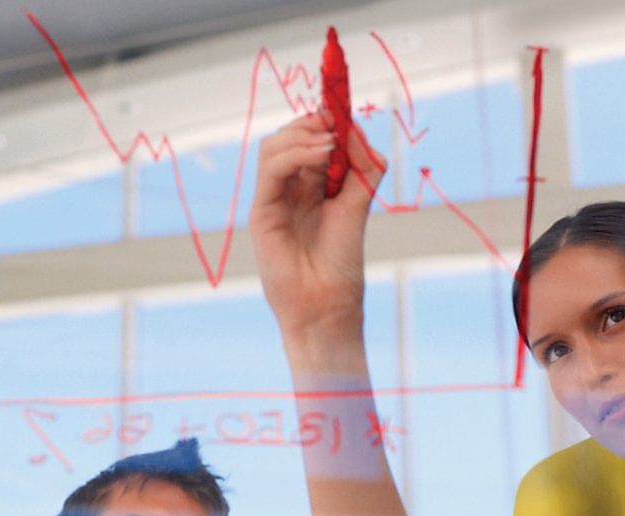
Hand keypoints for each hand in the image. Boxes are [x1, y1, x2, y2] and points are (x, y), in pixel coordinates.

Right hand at [249, 112, 386, 342]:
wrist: (327, 304)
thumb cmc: (342, 263)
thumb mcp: (360, 207)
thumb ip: (363, 169)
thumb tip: (356, 130)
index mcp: (313, 186)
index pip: (311, 138)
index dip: (324, 117)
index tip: (341, 101)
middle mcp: (290, 188)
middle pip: (290, 136)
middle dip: (313, 121)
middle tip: (336, 120)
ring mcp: (273, 198)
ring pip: (274, 146)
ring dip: (304, 135)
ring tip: (330, 144)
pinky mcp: (262, 211)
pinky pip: (271, 169)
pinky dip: (295, 154)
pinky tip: (321, 155)